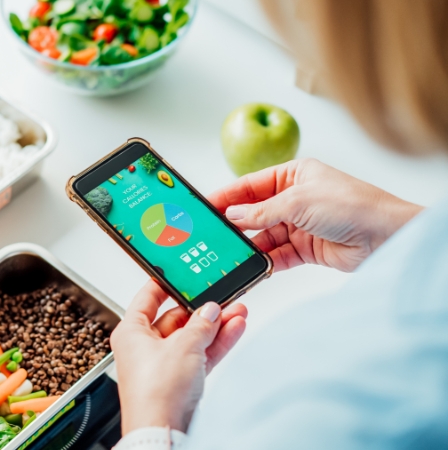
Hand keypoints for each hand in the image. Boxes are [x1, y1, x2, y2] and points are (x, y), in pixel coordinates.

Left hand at [111, 280, 247, 433]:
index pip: (146, 298)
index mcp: (130, 332)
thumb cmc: (155, 392)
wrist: (163, 430)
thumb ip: (200, 324)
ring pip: (192, 337)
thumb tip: (210, 310)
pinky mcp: (180, 381)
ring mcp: (163, 365)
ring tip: (236, 309)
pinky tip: (235, 328)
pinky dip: (217, 343)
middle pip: (175, 319)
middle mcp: (143, 348)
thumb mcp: (183, 346)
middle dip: (201, 309)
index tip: (179, 273)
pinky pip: (200, 354)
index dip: (163, 284)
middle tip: (220, 296)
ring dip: (215, 325)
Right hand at [208, 158, 422, 271]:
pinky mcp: (307, 248)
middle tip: (212, 235)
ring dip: (250, 246)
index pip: (250, 186)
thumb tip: (233, 215)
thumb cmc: (351, 205)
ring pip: (264, 237)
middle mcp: (294, 198)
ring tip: (230, 255)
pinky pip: (278, 255)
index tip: (205, 206)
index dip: (226, 196)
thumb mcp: (298, 201)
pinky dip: (265, 262)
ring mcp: (300, 224)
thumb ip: (261, 211)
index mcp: (293, 175)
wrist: (386, 236)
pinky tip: (252, 267)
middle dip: (235, 224)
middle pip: (254, 212)